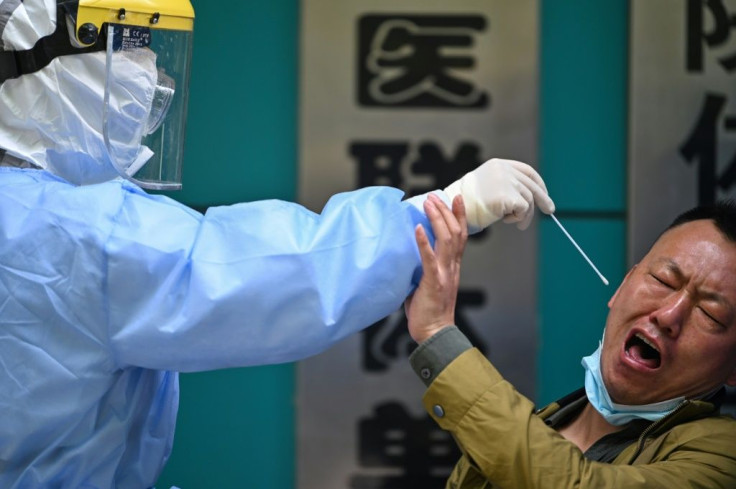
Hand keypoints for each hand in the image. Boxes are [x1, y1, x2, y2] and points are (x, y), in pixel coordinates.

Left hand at [405, 193, 467, 343]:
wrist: (435, 333)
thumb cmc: (428, 312)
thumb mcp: (428, 284)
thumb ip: (423, 268)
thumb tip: (408, 255)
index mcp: (452, 267)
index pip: (461, 236)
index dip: (460, 216)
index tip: (457, 198)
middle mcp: (452, 267)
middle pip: (455, 232)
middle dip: (446, 211)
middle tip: (436, 196)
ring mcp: (444, 273)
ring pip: (447, 240)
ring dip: (437, 219)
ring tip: (428, 204)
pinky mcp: (433, 282)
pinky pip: (429, 259)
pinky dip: (424, 242)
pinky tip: (418, 228)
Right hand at [444, 158, 554, 230]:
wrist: (452, 208)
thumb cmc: (466, 202)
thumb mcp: (487, 186)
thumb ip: (505, 185)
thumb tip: (529, 197)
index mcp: (498, 165)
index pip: (526, 171)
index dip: (538, 183)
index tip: (543, 193)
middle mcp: (504, 170)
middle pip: (531, 185)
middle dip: (543, 199)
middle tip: (550, 210)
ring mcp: (506, 182)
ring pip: (529, 200)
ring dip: (524, 214)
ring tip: (515, 223)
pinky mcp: (507, 196)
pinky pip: (523, 209)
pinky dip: (518, 218)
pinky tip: (505, 220)